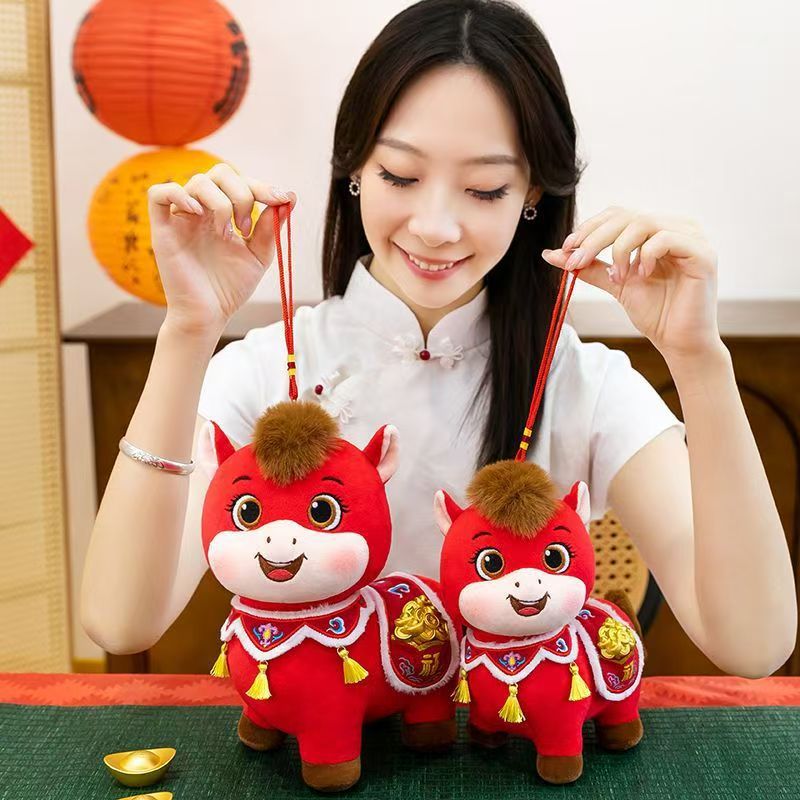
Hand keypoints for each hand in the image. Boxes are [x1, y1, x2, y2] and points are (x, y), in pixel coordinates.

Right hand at [147, 162, 296, 338]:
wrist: (209, 315)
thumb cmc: (230, 288)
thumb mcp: (259, 255)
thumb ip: (270, 227)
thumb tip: (290, 196)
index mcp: (224, 213)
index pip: (240, 182)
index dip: (261, 185)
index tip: (280, 199)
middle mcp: (203, 211)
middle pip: (219, 173)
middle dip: (241, 192)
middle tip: (247, 226)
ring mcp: (182, 218)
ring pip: (196, 182)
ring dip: (220, 201)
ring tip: (227, 230)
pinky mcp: (163, 230)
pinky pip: (158, 194)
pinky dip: (178, 194)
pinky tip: (198, 213)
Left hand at [542, 207, 723, 360]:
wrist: (678, 341)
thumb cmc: (654, 312)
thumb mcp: (615, 283)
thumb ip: (589, 266)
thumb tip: (553, 253)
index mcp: (656, 230)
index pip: (618, 214)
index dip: (590, 228)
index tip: (566, 249)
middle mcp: (676, 227)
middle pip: (627, 216)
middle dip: (595, 238)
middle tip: (577, 260)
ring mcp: (692, 237)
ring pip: (643, 223)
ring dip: (619, 249)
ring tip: (617, 277)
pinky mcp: (703, 253)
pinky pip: (666, 239)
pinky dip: (645, 256)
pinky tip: (641, 275)